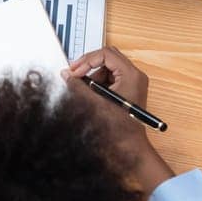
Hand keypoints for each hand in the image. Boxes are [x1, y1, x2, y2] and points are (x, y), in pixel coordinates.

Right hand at [64, 46, 174, 193]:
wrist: (131, 145)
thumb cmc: (119, 128)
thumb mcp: (95, 103)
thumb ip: (79, 86)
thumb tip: (66, 74)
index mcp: (131, 75)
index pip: (106, 54)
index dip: (87, 60)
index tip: (74, 71)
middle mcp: (135, 75)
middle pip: (108, 57)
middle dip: (89, 65)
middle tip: (75, 74)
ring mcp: (133, 81)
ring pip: (108, 67)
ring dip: (94, 75)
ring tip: (86, 90)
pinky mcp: (129, 88)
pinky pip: (111, 77)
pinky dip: (99, 83)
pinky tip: (94, 95)